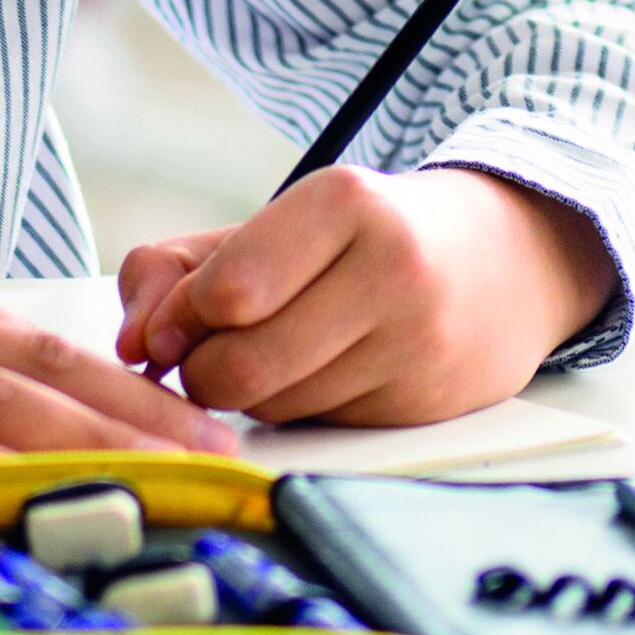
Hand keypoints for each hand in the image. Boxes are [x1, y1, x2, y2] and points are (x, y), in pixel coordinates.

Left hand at [113, 165, 615, 427]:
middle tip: (213, 349)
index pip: (228, 290)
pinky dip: (300, 413)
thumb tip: (131, 347)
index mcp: (345, 202)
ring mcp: (415, 345)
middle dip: (205, 370)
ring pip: (275, 409)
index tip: (174, 323)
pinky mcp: (424, 406)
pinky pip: (318, 432)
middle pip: (240, 367)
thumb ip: (178, 268)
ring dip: (251, 395)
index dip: (179, 319)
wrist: (503, 260)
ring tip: (278, 350)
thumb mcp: (274, 223)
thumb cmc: (360, 237)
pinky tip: (326, 372)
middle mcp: (390, 271)